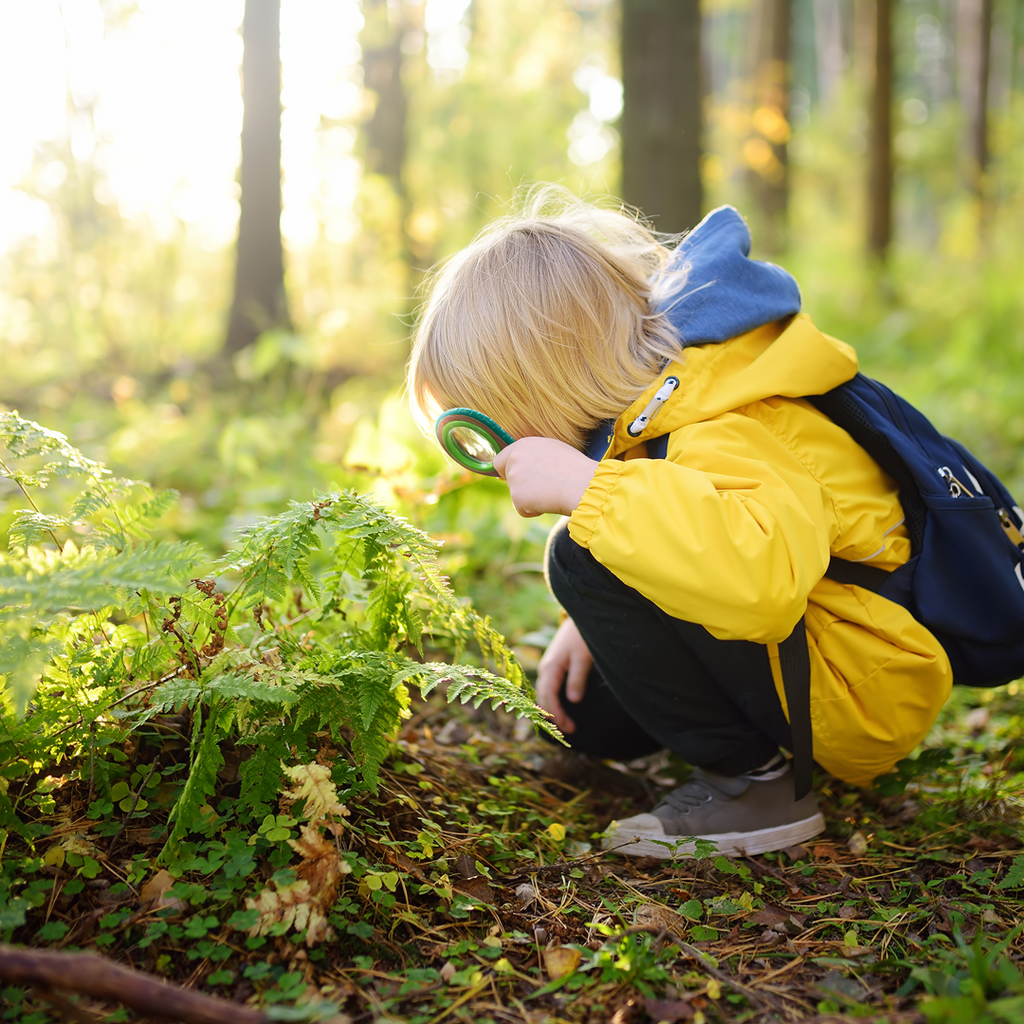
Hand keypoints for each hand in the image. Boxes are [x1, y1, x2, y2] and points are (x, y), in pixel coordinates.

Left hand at [491, 437, 597, 517]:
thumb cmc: (574, 468)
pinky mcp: (517, 497)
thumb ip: (533, 456)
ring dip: (530, 499)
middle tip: (542, 488)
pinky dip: (533, 510)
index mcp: (523, 445)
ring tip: (550, 493)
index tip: (516, 478)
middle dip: (520, 486)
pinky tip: (549, 502)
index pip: (501, 460)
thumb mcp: (552, 451)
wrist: (582, 483)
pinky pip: (522, 509)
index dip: (507, 470)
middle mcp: (515, 459)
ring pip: (516, 495)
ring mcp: (514, 478)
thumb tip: (525, 466)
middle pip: (507, 478)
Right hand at [535, 617, 592, 733]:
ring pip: (544, 693)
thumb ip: (578, 678)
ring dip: (552, 709)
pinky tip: (561, 707)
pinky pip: (548, 687)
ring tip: (566, 723)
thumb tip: (573, 701)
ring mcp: (548, 666)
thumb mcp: (583, 658)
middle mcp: (545, 668)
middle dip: (554, 716)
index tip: (570, 728)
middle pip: (543, 698)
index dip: (558, 715)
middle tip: (571, 730)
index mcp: (551, 668)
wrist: (581, 615)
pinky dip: (552, 700)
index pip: (549, 698)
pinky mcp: (553, 665)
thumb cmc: (583, 636)